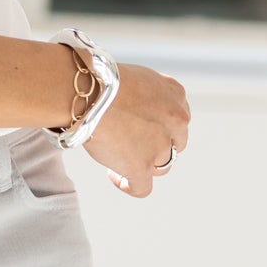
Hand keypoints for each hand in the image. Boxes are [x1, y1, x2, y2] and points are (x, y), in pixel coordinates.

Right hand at [82, 61, 190, 198]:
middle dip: (155, 145)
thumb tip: (136, 110)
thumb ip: (148, 95)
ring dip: (144, 164)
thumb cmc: (101, 79)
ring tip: (119, 158)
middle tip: (130, 142)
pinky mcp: (142, 167)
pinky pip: (142, 188)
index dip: (161, 126)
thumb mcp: (136, 77)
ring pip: (162, 166)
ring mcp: (160, 146)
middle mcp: (175, 121)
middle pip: (174, 144)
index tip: (143, 126)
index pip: (178, 119)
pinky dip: (128, 184)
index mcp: (175, 94)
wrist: (89, 91)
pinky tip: (114, 175)